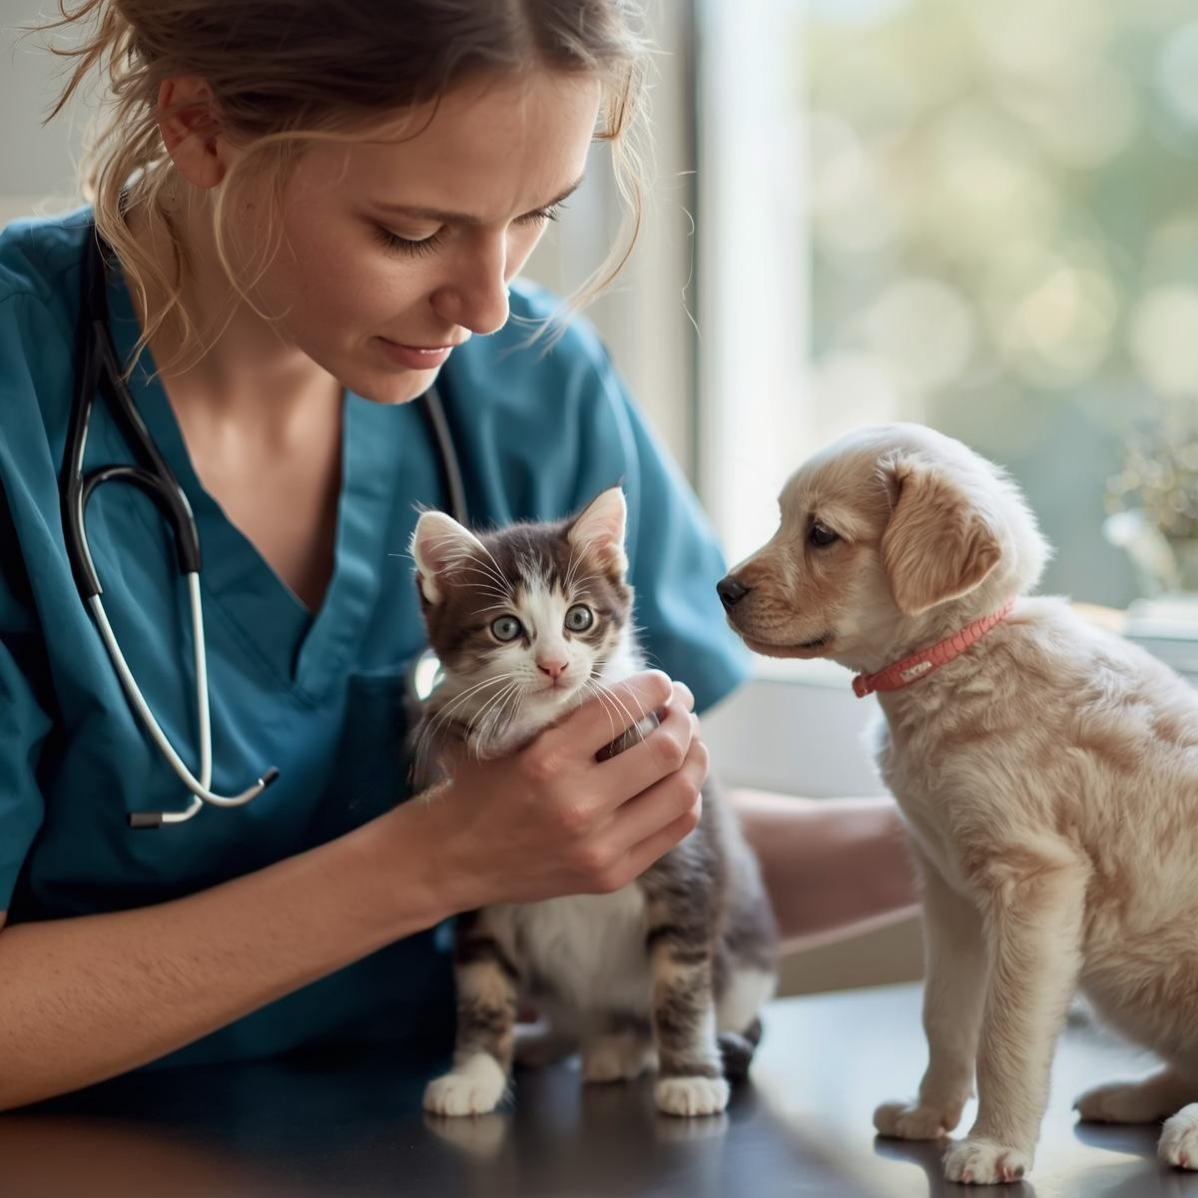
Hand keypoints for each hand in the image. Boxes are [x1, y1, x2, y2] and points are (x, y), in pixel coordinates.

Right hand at [403, 671, 707, 910]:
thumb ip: (566, 714)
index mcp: (548, 760)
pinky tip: (680, 780)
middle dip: (683, 718)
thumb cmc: (481, 784)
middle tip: (682, 706)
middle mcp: (578, 805)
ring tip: (691, 740)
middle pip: (665, 750)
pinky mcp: (612, 875)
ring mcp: (599, 847)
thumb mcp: (511, 736)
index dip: (653, 687)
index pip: (622, 709)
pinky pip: (674, 829)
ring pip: (681, 792)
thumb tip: (631, 686)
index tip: (661, 681)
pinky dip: (687, 798)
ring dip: (695, 756)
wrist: (454, 856)